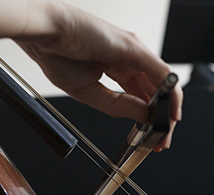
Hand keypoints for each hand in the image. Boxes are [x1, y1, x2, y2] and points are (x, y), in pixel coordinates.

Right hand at [16, 2, 182, 150]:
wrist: (43, 34)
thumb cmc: (57, 55)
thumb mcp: (90, 92)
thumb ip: (118, 106)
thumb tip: (144, 118)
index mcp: (118, 66)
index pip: (143, 95)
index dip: (150, 118)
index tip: (153, 138)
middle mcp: (130, 58)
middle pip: (156, 91)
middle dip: (162, 117)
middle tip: (162, 140)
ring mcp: (135, 51)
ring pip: (164, 83)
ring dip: (168, 109)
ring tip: (165, 131)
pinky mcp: (135, 48)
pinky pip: (161, 73)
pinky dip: (169, 93)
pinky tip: (170, 110)